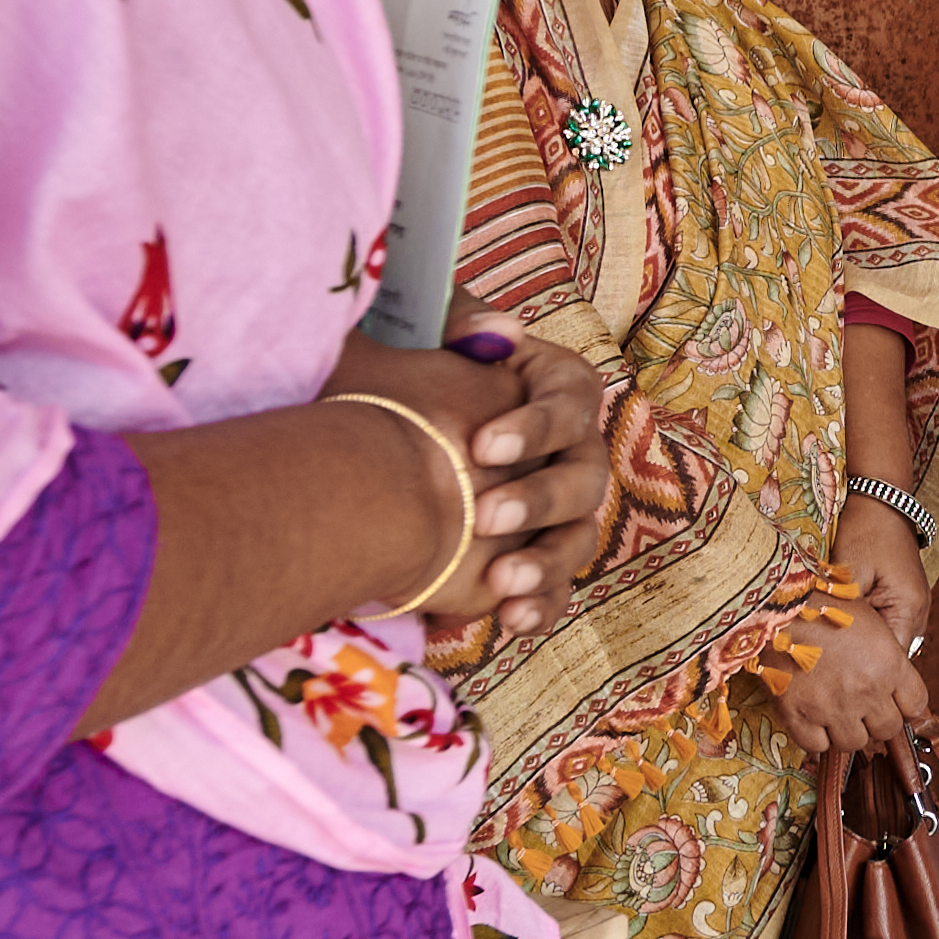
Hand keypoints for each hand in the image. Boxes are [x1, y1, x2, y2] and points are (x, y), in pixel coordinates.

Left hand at [328, 330, 613, 649]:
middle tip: (487, 517)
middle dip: (538, 499)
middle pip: (584, 477)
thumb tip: (495, 331)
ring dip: (545, 560)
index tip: (483, 447)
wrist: (354, 458)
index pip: (571, 402)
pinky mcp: (529, 560)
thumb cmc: (391, 384)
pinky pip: (554, 590)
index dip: (538, 427)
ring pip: (577, 539)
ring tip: (502, 579)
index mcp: (548, 390)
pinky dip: (539, 605)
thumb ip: (454, 319)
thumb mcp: (413, 336)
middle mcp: (565, 451)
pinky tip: (510, 619)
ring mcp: (552, 512)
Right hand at [757, 591, 925, 763]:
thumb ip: (891, 656)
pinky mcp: (798, 716)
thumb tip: (899, 684)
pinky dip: (817, 737)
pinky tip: (815, 719)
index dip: (905, 704)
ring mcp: (832, 707)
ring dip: (848, 730)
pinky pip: (817, 746)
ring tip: (838, 711)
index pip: (916, 705)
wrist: (778, 607)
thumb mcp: (874, 622)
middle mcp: (865, 691)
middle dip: (878, 719)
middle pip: (888, 729)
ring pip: (854, 743)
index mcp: (889, 665)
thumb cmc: (826, 607)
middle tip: (865, 706)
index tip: (895, 701)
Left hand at [833, 493, 935, 656]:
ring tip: (837, 647)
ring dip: (867, 644)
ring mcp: (916, 606)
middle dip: (864, 659)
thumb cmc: (865, 532)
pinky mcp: (907, 598)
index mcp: (909, 609)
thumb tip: (828, 645)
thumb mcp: (848, 575)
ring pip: (890, 641)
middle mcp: (919, 612)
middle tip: (831, 664)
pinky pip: (890, 625)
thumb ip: (845, 614)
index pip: (891, 660)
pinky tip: (849, 625)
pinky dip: (871, 629)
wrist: (881, 502)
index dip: (864, 669)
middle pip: (892, 654)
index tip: (835, 674)